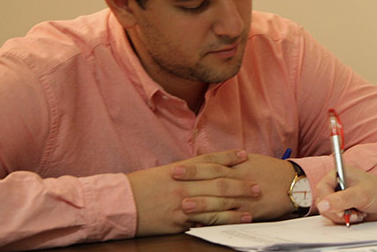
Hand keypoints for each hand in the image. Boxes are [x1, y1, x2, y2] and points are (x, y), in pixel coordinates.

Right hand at [128, 149, 256, 235]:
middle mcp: (184, 184)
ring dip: (237, 203)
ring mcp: (183, 202)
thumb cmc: (139, 187)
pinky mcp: (179, 221)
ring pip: (217, 201)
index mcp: (180, 169)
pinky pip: (205, 220)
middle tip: (258, 185)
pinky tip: (236, 220)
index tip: (246, 155)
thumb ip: (183, 172)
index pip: (210, 160)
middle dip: (240, 183)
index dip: (229, 157)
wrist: (118, 203)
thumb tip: (202, 170)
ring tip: (253, 204)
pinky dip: (223, 220)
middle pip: (219, 181)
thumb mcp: (162, 173)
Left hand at [173, 153, 295, 220]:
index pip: (212, 165)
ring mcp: (245, 198)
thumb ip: (229, 161)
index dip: (193, 168)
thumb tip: (208, 161)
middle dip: (192, 183)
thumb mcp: (250, 160)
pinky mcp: (250, 212)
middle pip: (213, 181)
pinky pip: (232, 217)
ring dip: (203, 203)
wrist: (293, 183)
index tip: (174, 169)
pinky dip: (218, 221)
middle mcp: (240, 180)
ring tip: (185, 206)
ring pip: (221, 201)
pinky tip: (204, 224)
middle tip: (172, 185)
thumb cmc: (270, 170)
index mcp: (238, 166)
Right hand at [315, 165, 376, 223]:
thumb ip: (341, 199)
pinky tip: (357, 215)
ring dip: (342, 216)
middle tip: (350, 212)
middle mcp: (336, 185)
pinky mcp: (342, 207)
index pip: (322, 188)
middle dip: (337, 211)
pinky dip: (345, 219)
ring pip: (328, 211)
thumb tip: (322, 205)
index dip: (327, 200)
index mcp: (339, 174)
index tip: (339, 209)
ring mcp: (338, 197)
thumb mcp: (361, 195)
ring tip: (357, 213)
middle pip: (323, 202)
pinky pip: (335, 217)